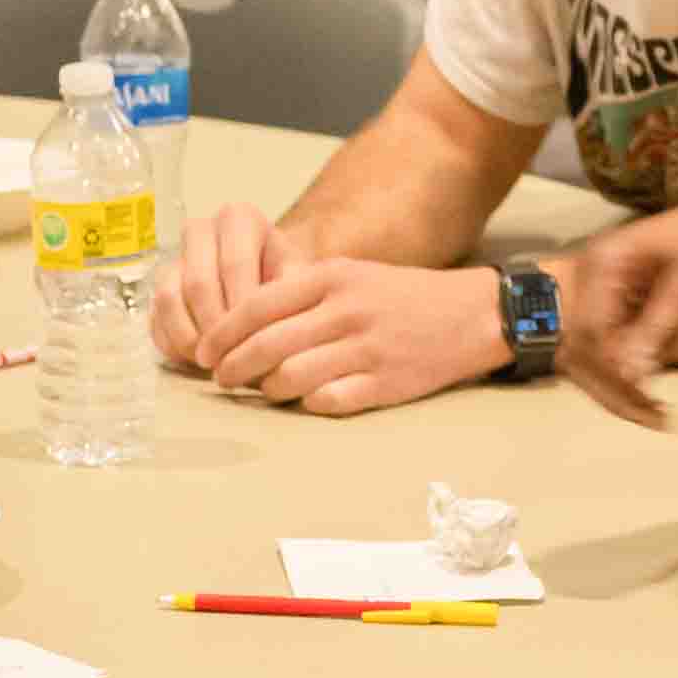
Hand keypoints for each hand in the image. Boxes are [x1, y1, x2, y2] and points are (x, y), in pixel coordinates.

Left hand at [190, 245, 521, 414]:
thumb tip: (244, 321)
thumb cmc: (403, 295)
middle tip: (220, 378)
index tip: (204, 351)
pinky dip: (307, 403)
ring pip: (290, 377)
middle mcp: (346, 312)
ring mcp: (366, 350)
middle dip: (232, 367)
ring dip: (266, 389)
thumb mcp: (351, 274)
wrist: (472, 314)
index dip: (222, 333)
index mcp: (332, 279)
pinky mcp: (385, 384)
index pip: (257, 306)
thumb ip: (302, 291)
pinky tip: (304, 399)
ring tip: (262, 390)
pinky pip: (327, 401)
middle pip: (265, 345)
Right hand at [542, 198, 677, 425]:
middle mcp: (588, 278)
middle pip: (581, 349)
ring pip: (589, 360)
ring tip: (660, 417)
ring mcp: (594, 295)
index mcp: (602, 261)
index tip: (643, 395)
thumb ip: (655, 331)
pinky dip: (627, 380)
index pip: (589, 329)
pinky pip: (606, 357)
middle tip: (656, 418)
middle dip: (614, 389)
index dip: (612, 367)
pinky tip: (655, 402)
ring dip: (618, 391)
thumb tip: (631, 376)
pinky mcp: (607, 313)